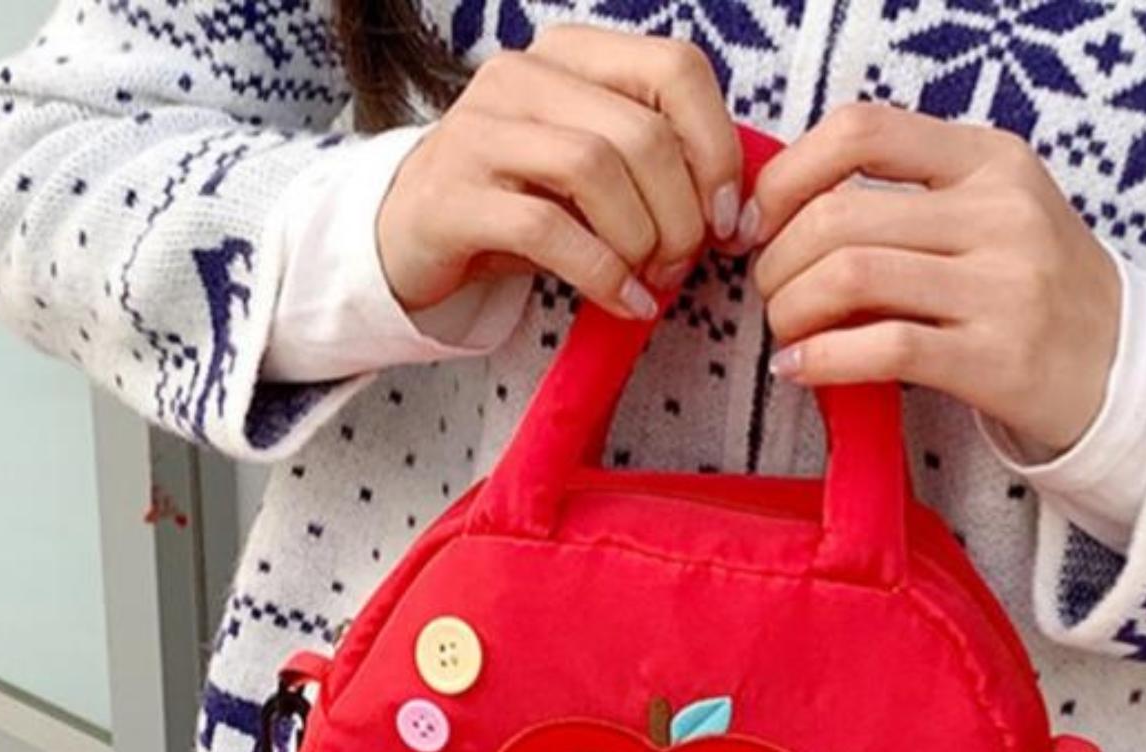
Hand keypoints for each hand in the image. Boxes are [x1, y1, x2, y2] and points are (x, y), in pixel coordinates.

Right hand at [377, 26, 741, 323]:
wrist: (411, 236)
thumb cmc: (521, 203)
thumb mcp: (594, 170)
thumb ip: (657, 165)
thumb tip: (733, 210)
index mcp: (572, 55)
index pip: (676, 68)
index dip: (717, 149)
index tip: (725, 218)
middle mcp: (523, 76)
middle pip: (642, 132)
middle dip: (681, 215)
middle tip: (680, 264)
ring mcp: (480, 131)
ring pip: (596, 169)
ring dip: (641, 240)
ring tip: (648, 281)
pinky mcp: (454, 196)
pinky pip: (548, 229)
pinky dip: (601, 274)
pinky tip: (623, 302)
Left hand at [747, 104, 1120, 455]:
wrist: (1124, 370)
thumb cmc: (1034, 290)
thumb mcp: (993, 212)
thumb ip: (909, 196)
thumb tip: (787, 208)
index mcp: (989, 159)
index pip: (862, 131)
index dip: (787, 175)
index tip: (761, 222)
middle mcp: (999, 212)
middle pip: (838, 216)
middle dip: (777, 261)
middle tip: (771, 294)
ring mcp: (1002, 286)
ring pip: (850, 277)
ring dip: (791, 310)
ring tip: (786, 332)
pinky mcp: (995, 358)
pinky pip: (882, 348)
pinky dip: (820, 360)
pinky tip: (798, 370)